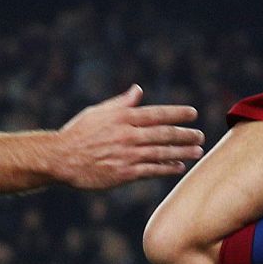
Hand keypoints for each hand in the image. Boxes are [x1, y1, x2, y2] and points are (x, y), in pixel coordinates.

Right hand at [54, 86, 203, 189]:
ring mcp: (127, 155)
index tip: (193, 113)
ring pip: (161, 152)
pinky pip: (151, 170)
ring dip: (182, 151)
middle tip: (200, 135)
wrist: (61, 158)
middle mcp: (128, 135)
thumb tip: (138, 90)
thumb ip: (121, 102)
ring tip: (197, 150)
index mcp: (122, 117)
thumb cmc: (79, 132)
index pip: (157, 113)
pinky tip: (179, 166)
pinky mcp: (124, 173)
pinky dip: (167, 168)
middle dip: (185, 134)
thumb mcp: (98, 111)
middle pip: (164, 133)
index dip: (177, 113)